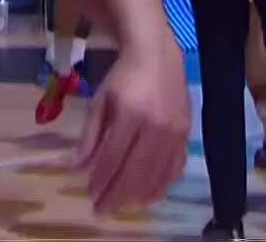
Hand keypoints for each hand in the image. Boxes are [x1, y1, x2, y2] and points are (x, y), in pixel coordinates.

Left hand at [74, 41, 190, 213]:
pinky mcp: (186, 135)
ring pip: (156, 174)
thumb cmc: (123, 77)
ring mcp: (174, 132)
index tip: (90, 195)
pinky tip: (148, 196)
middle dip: (117, 195)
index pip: (113, 158)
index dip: (101, 180)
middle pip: (135, 171)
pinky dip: (161, 185)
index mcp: (130, 115)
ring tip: (122, 205)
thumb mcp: (100, 101)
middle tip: (102, 210)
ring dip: (138, 195)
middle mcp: (155, 126)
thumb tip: (78, 167)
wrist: (156, 55)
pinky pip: (175, 168)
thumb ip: (91, 135)